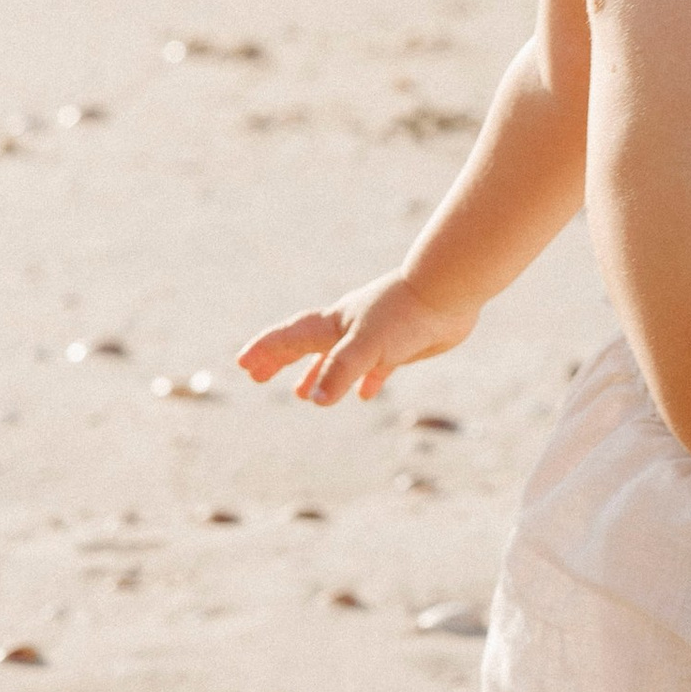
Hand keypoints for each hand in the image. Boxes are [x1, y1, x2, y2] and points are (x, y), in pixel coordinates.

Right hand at [238, 272, 476, 407]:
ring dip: (316, 374)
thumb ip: (340, 370)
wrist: (448, 292)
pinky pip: (373, 367)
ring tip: (300, 394)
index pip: (289, 338)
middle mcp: (347, 329)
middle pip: (304, 346)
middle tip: (256, 377)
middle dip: (279, 361)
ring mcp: (372, 337)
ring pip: (335, 358)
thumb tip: (315, 399)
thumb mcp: (367, 345)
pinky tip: (364, 394)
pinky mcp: (398, 346)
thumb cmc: (405, 315)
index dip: (265, 351)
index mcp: (333, 325)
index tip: (242, 365)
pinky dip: (363, 380)